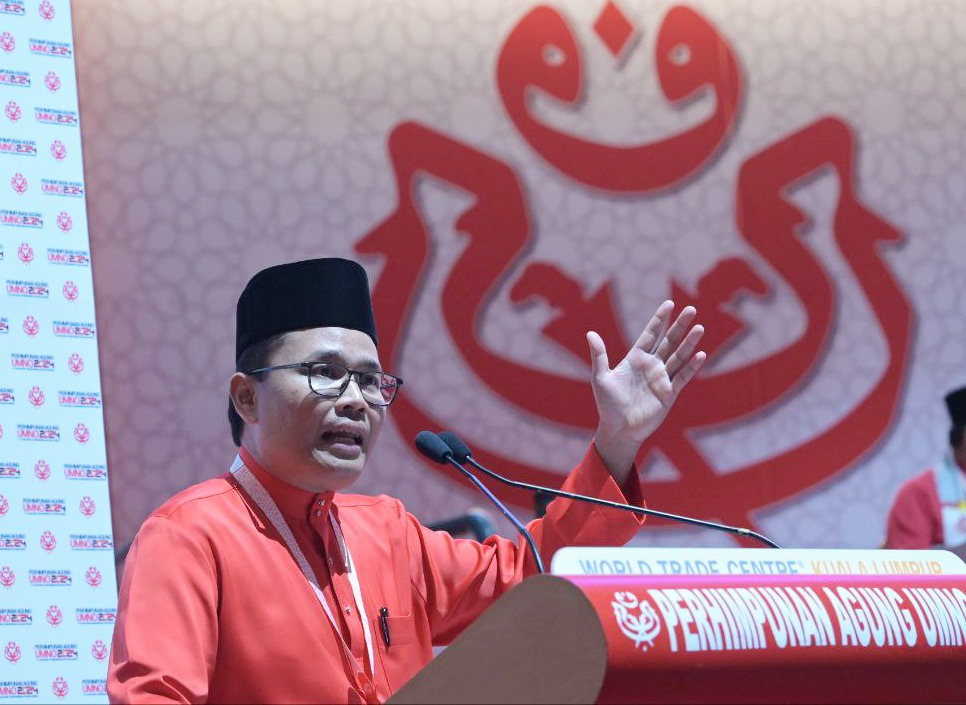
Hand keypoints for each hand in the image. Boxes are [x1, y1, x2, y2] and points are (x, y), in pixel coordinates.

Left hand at [588, 301, 705, 483]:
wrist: (619, 429)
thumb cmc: (607, 405)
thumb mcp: (600, 378)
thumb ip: (599, 356)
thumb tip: (590, 334)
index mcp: (635, 358)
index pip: (651, 334)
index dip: (660, 319)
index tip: (669, 303)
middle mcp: (651, 365)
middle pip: (669, 341)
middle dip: (680, 325)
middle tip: (691, 309)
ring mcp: (662, 378)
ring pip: (679, 356)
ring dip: (689, 342)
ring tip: (699, 327)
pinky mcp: (669, 393)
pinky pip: (683, 377)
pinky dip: (692, 366)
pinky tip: (701, 354)